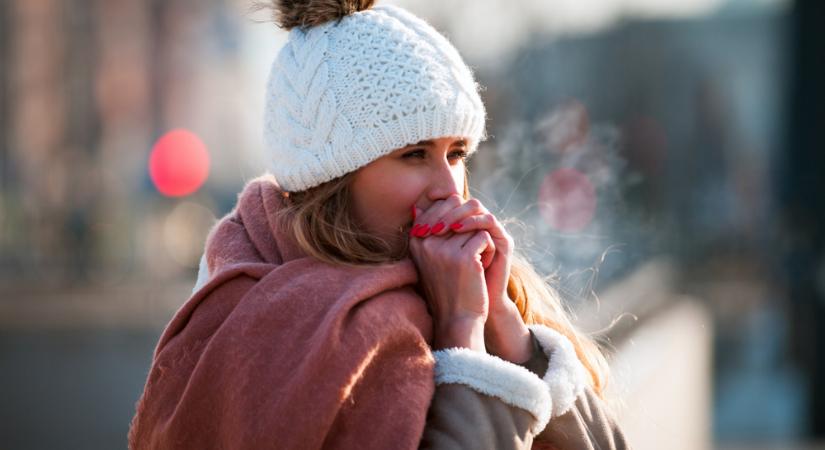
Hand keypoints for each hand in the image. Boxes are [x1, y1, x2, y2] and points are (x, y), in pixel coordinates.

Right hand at [415, 197, 531, 363]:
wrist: (457, 318)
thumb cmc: (446, 286)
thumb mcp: (429, 257)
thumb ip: (426, 231)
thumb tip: (419, 206)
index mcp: (416, 240)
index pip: (443, 204)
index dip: (460, 217)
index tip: (459, 242)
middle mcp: (426, 242)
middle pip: (460, 210)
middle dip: (471, 227)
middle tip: (469, 253)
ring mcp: (443, 249)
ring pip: (474, 225)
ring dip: (480, 241)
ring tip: (474, 263)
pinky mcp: (463, 258)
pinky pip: (484, 237)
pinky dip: (488, 251)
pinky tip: (481, 268)